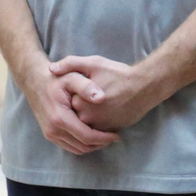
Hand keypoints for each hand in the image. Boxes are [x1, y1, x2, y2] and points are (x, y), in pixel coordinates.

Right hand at [17, 62, 118, 155]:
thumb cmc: (57, 78)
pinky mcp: (49, 134)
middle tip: (114, 137)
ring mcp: (50, 134)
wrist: (35, 81)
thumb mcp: (72, 77)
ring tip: (106, 137)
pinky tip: (93, 135)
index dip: (104, 138)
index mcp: (60, 118)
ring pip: (76, 149)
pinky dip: (83, 144)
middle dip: (100, 144)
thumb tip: (101, 98)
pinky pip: (69, 146)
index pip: (87, 137)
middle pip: (82, 146)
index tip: (117, 135)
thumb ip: (87, 86)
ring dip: (92, 146)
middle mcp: (53, 130)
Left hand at [50, 54, 164, 132]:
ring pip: (87, 123)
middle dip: (83, 106)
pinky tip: (107, 111)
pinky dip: (100, 123)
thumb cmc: (119, 74)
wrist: (145, 87)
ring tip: (101, 104)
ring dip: (90, 117)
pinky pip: (98, 130)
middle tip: (97, 95)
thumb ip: (71, 64)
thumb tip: (51, 69)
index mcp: (79, 102)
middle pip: (77, 114)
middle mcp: (86, 118)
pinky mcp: (110, 131)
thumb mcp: (94, 63)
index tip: (85, 88)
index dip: (75, 94)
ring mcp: (98, 127)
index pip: (68, 102)